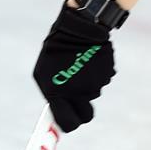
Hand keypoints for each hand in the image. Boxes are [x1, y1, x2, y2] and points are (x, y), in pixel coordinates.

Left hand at [32, 3, 115, 131]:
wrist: (79, 25)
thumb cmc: (57, 47)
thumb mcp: (45, 70)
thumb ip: (52, 93)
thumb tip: (58, 113)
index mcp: (56, 91)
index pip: (66, 122)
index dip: (69, 124)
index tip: (70, 121)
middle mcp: (76, 91)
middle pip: (84, 115)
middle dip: (83, 110)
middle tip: (79, 97)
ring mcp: (92, 84)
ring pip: (92, 94)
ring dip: (87, 83)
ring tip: (79, 64)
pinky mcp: (105, 75)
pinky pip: (101, 81)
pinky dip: (96, 73)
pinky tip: (89, 58)